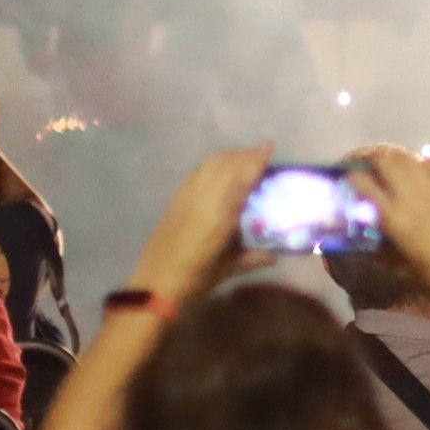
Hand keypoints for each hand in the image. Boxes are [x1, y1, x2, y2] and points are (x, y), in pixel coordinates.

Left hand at [127, 147, 269, 302]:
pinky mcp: (175, 200)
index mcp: (219, 216)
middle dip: (244, 156)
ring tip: (242, 161)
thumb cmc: (195, 278)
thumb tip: (274, 255)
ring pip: (209, 165)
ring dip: (228, 158)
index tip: (269, 147)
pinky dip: (212, 166)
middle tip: (260, 156)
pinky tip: (219, 172)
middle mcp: (203, 199)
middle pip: (225, 164)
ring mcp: (186, 197)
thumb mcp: (228, 269)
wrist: (155, 283)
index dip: (255, 160)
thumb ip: (252, 258)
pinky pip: (197, 173)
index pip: (240, 178)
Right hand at [352, 146, 429, 301]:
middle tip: (366, 164)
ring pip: (411, 159)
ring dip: (396, 157)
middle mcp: (413, 199)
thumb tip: (367, 230)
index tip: (347, 177)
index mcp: (395, 219)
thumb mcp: (396, 265)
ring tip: (389, 162)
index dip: (352, 178)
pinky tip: (420, 168)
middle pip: (388, 163)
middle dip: (372, 159)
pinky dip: (424, 162)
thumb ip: (378, 246)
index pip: (366, 187)